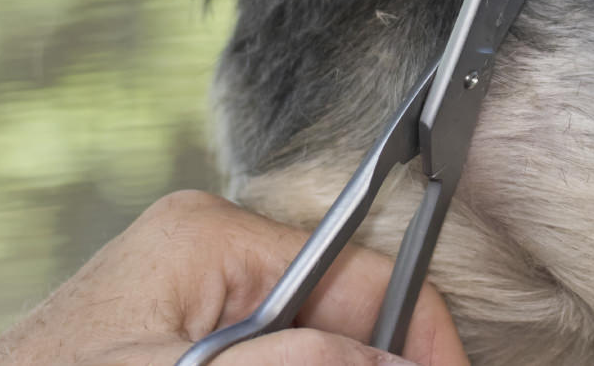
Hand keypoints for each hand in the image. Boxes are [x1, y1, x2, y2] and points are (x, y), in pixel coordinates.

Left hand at [0, 191, 470, 365]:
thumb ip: (296, 362)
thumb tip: (397, 363)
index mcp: (210, 240)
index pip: (360, 272)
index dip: (418, 336)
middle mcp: (205, 267)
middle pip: (336, 322)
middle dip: (369, 362)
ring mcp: (189, 319)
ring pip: (304, 349)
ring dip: (328, 365)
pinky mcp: (175, 352)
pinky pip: (259, 357)